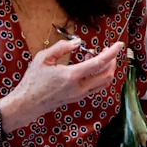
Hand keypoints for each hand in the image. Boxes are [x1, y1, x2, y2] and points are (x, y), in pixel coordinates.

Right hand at [0, 40, 123, 132]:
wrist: (27, 104)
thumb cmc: (32, 81)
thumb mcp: (43, 58)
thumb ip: (61, 47)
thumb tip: (77, 42)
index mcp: (72, 76)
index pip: (99, 63)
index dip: (112, 53)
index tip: (119, 44)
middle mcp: (79, 88)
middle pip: (107, 74)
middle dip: (111, 61)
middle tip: (106, 49)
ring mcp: (80, 94)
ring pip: (103, 83)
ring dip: (105, 69)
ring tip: (93, 56)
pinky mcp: (78, 98)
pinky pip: (96, 87)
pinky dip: (98, 75)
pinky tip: (87, 67)